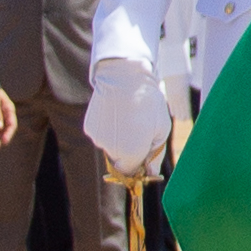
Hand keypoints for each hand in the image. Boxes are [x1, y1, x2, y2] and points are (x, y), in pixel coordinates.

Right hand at [85, 58, 173, 173]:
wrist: (124, 77)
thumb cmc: (148, 103)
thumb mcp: (161, 130)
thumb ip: (155, 156)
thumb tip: (150, 174)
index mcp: (131, 154)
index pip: (131, 173)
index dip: (139, 165)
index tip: (145, 153)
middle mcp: (111, 150)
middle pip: (120, 161)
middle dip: (130, 152)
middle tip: (139, 130)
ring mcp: (97, 139)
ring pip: (110, 148)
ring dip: (119, 140)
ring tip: (128, 118)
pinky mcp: (89, 127)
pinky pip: (101, 136)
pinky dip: (109, 130)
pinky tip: (116, 114)